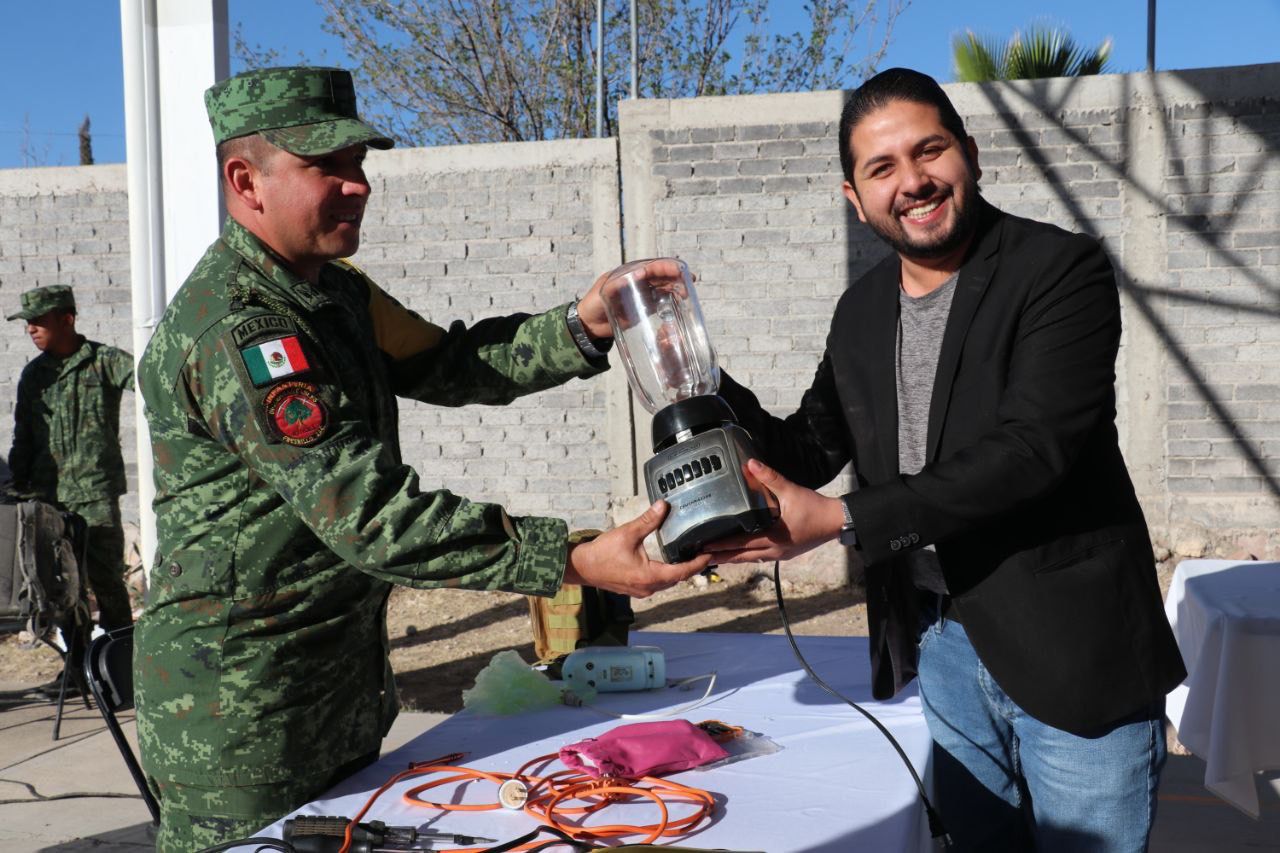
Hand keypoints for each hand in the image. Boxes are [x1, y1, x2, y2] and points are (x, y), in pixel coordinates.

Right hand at [564, 500, 710, 596]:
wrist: (582, 567)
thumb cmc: (603, 552)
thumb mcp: (628, 533)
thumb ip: (648, 520)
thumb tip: (663, 505)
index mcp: (650, 576)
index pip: (682, 572)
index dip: (698, 563)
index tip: (709, 554)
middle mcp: (649, 587)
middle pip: (677, 579)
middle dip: (690, 567)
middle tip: (702, 553)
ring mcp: (641, 591)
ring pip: (667, 583)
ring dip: (678, 572)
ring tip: (688, 557)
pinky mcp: (635, 589)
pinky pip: (657, 583)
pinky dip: (666, 574)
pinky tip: (667, 563)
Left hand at [578, 258, 690, 339]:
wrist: (589, 324)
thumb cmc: (593, 304)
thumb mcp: (603, 292)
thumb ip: (616, 284)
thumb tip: (636, 275)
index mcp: (629, 273)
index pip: (651, 266)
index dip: (666, 266)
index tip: (678, 268)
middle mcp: (638, 281)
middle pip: (661, 275)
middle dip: (676, 276)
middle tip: (690, 280)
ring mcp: (642, 294)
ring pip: (663, 287)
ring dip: (676, 288)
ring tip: (687, 293)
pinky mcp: (643, 308)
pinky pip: (660, 302)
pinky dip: (670, 301)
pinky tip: (680, 304)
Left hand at [702, 458, 844, 563]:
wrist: (835, 521)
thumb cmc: (814, 508)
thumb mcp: (791, 491)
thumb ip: (770, 477)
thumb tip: (751, 464)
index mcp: (774, 538)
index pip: (742, 544)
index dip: (722, 545)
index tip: (704, 547)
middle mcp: (775, 551)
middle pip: (743, 557)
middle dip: (722, 556)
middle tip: (702, 557)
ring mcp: (780, 555)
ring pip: (751, 559)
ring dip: (734, 558)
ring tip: (716, 557)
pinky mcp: (785, 553)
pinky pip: (761, 557)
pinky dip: (747, 555)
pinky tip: (741, 553)